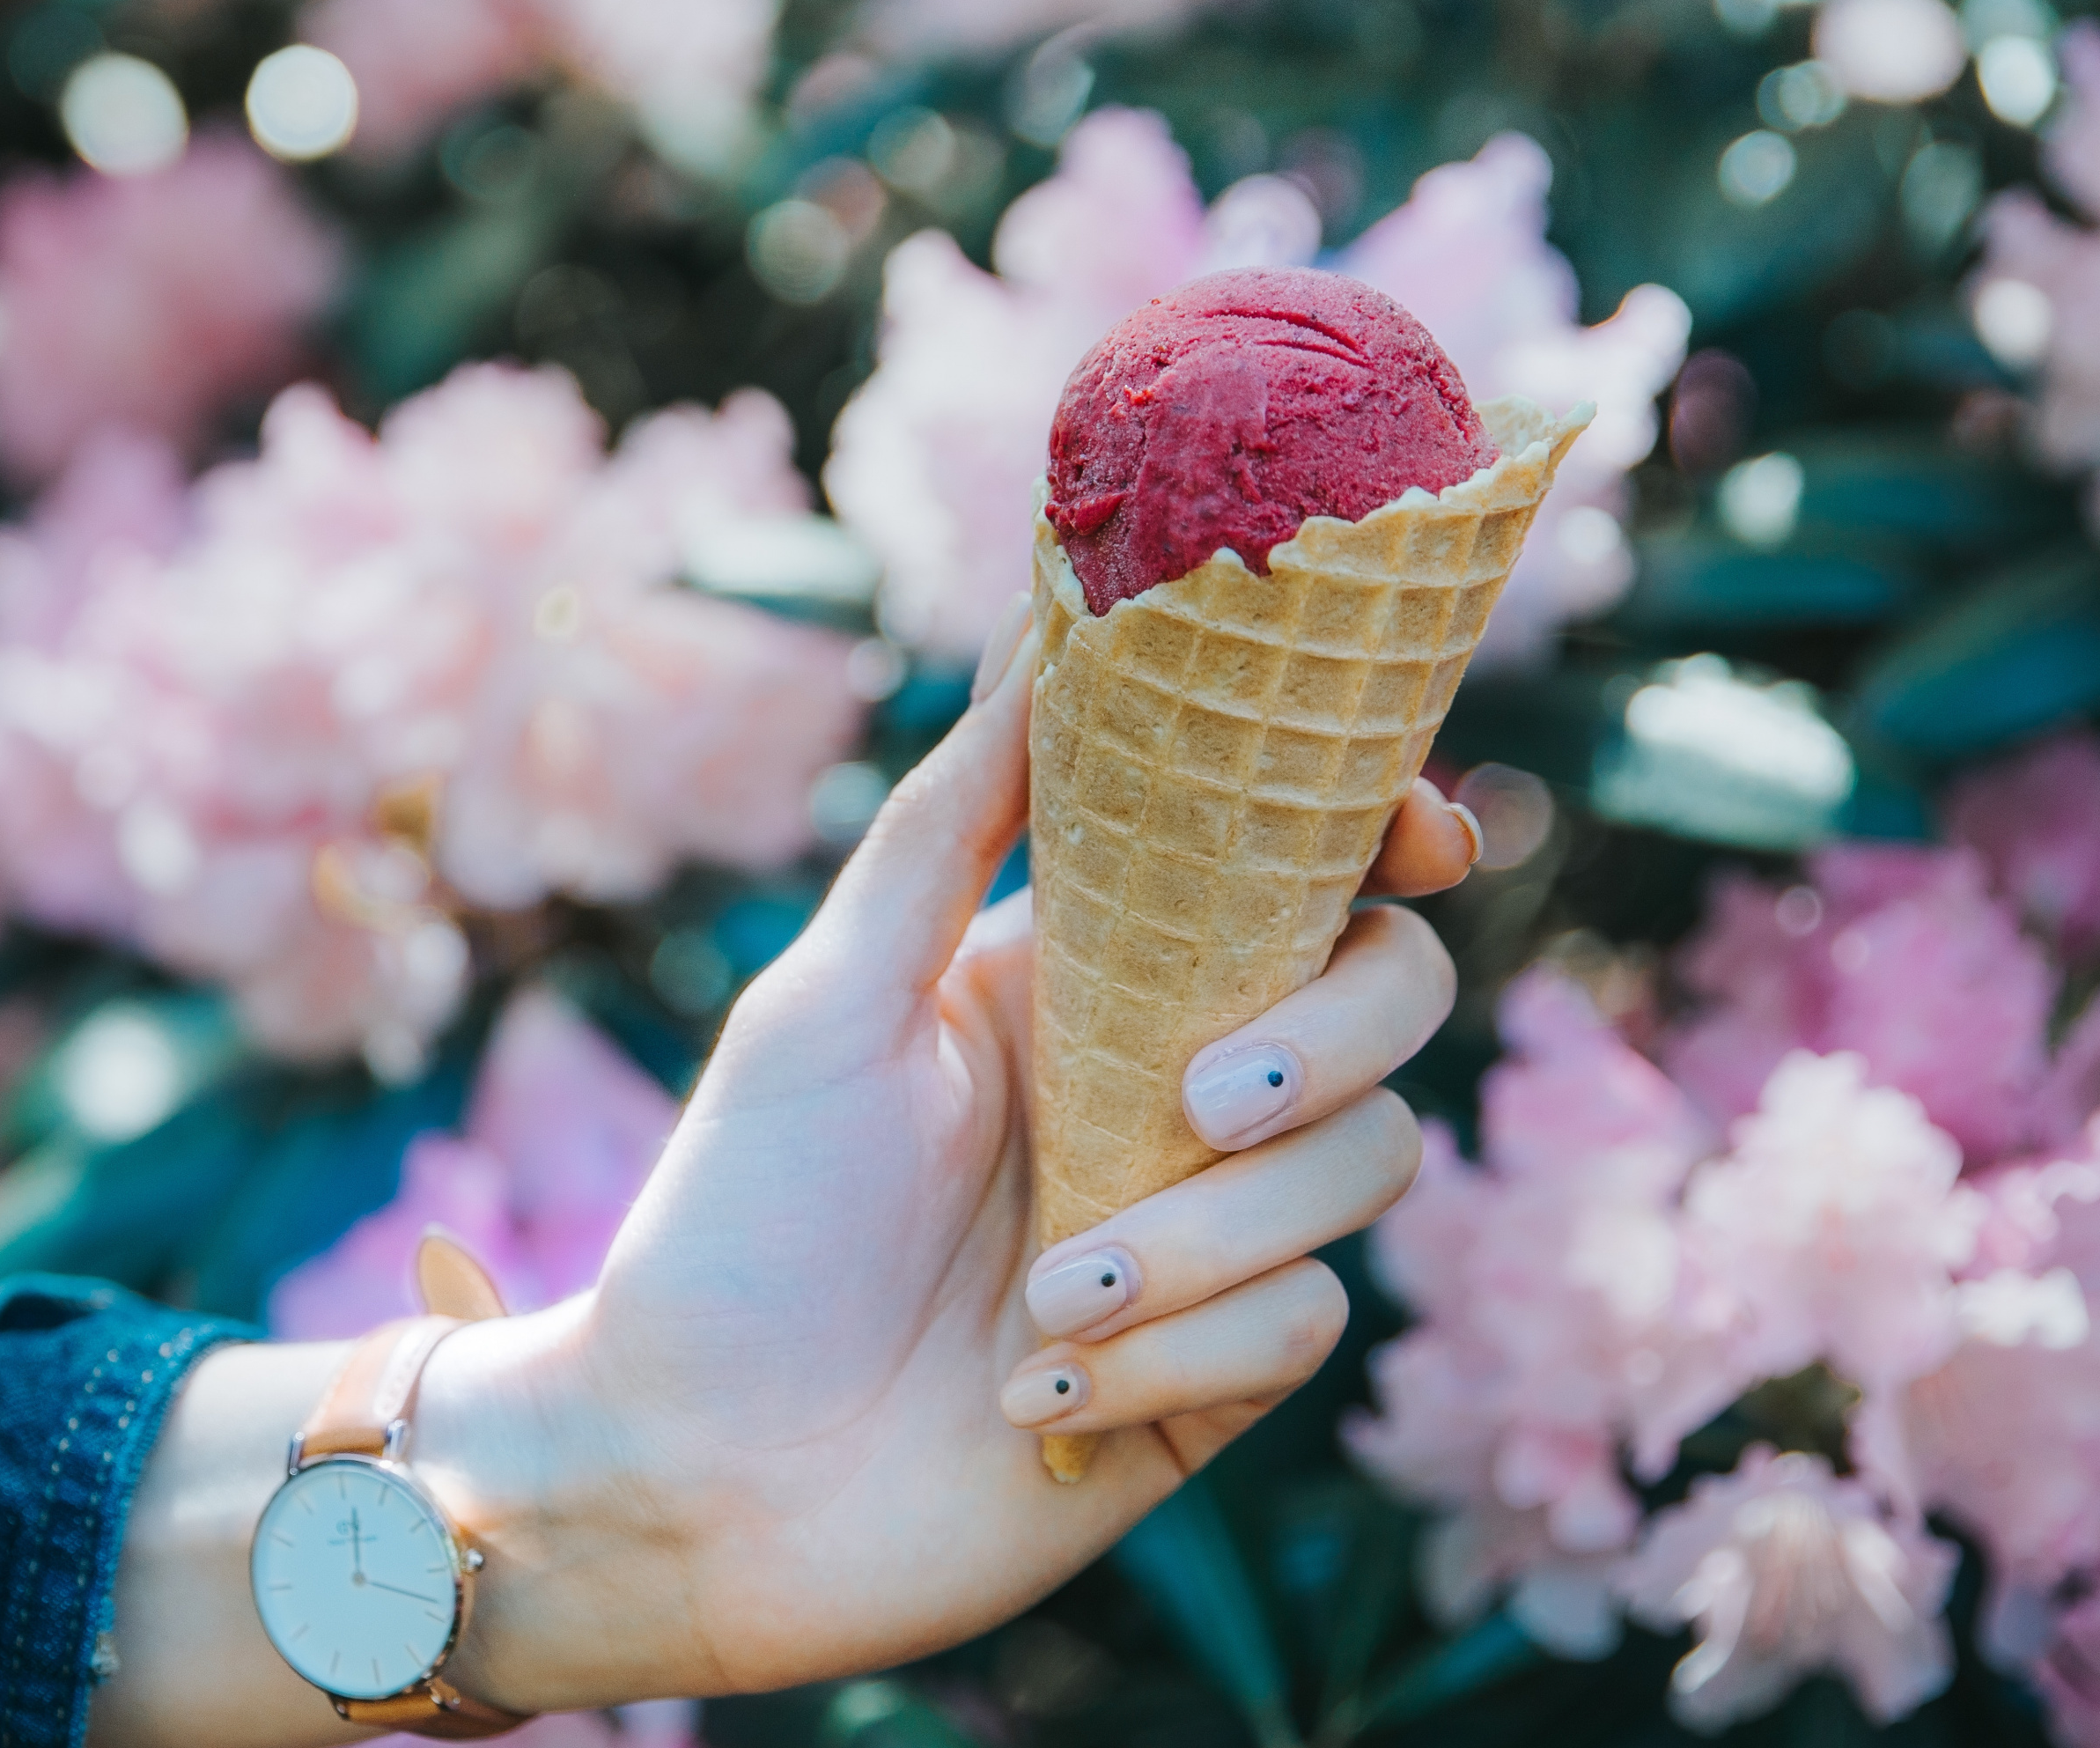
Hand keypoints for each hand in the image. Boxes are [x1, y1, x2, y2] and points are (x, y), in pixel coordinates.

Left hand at [431, 593, 1460, 1709]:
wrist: (689, 1473)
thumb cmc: (733, 1223)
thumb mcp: (828, 997)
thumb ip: (954, 822)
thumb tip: (1046, 627)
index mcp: (1086, 975)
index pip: (1297, 871)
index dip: (1385, 831)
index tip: (1409, 830)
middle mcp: (1168, 1088)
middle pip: (1387, 1000)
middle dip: (1328, 1040)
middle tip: (1197, 1107)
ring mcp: (1205, 1236)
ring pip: (1364, 1170)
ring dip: (1210, 1236)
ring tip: (1046, 1298)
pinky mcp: (1214, 1379)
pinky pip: (1303, 1327)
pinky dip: (1183, 1352)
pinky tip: (1040, 1392)